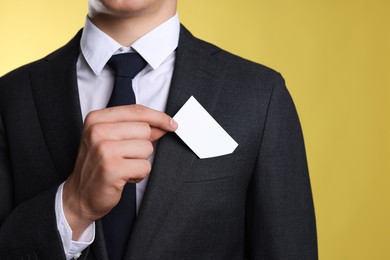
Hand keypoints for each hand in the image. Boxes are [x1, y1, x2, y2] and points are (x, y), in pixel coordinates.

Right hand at [62, 105, 177, 238]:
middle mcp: (98, 131)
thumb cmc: (98, 166)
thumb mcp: (111, 140)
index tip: (172, 124)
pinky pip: (145, 166)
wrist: (79, 195)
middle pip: (144, 129)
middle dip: (143, 145)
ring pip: (147, 148)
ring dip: (141, 161)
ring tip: (124, 167)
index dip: (158, 117)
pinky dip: (139, 174)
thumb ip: (135, 129)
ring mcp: (104, 149)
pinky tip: (124, 177)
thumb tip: (164, 124)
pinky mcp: (112, 168)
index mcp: (96, 119)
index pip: (136, 111)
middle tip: (127, 157)